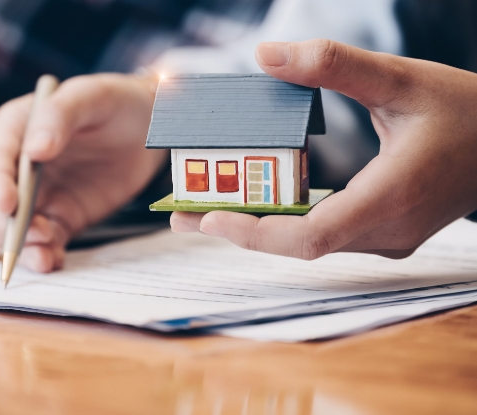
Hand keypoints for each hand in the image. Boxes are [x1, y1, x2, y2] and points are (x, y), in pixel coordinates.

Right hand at [0, 74, 165, 270]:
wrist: (148, 127)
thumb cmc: (114, 102)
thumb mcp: (89, 96)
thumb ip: (59, 116)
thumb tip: (34, 151)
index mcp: (14, 130)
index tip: (10, 204)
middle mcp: (17, 168)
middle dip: (1, 227)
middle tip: (34, 236)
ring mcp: (38, 197)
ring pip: (10, 232)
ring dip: (22, 249)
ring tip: (45, 258)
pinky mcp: (61, 217)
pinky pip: (43, 243)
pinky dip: (44, 255)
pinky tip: (55, 260)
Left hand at [171, 39, 476, 258]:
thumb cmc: (464, 111)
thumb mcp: (402, 79)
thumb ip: (335, 65)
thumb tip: (267, 54)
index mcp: (388, 199)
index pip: (308, 238)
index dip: (254, 234)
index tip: (207, 219)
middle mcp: (384, 230)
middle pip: (297, 245)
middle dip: (239, 230)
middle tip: (183, 212)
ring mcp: (384, 237)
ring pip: (308, 243)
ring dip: (257, 228)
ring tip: (206, 208)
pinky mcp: (382, 231)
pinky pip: (323, 234)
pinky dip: (285, 222)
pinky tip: (255, 204)